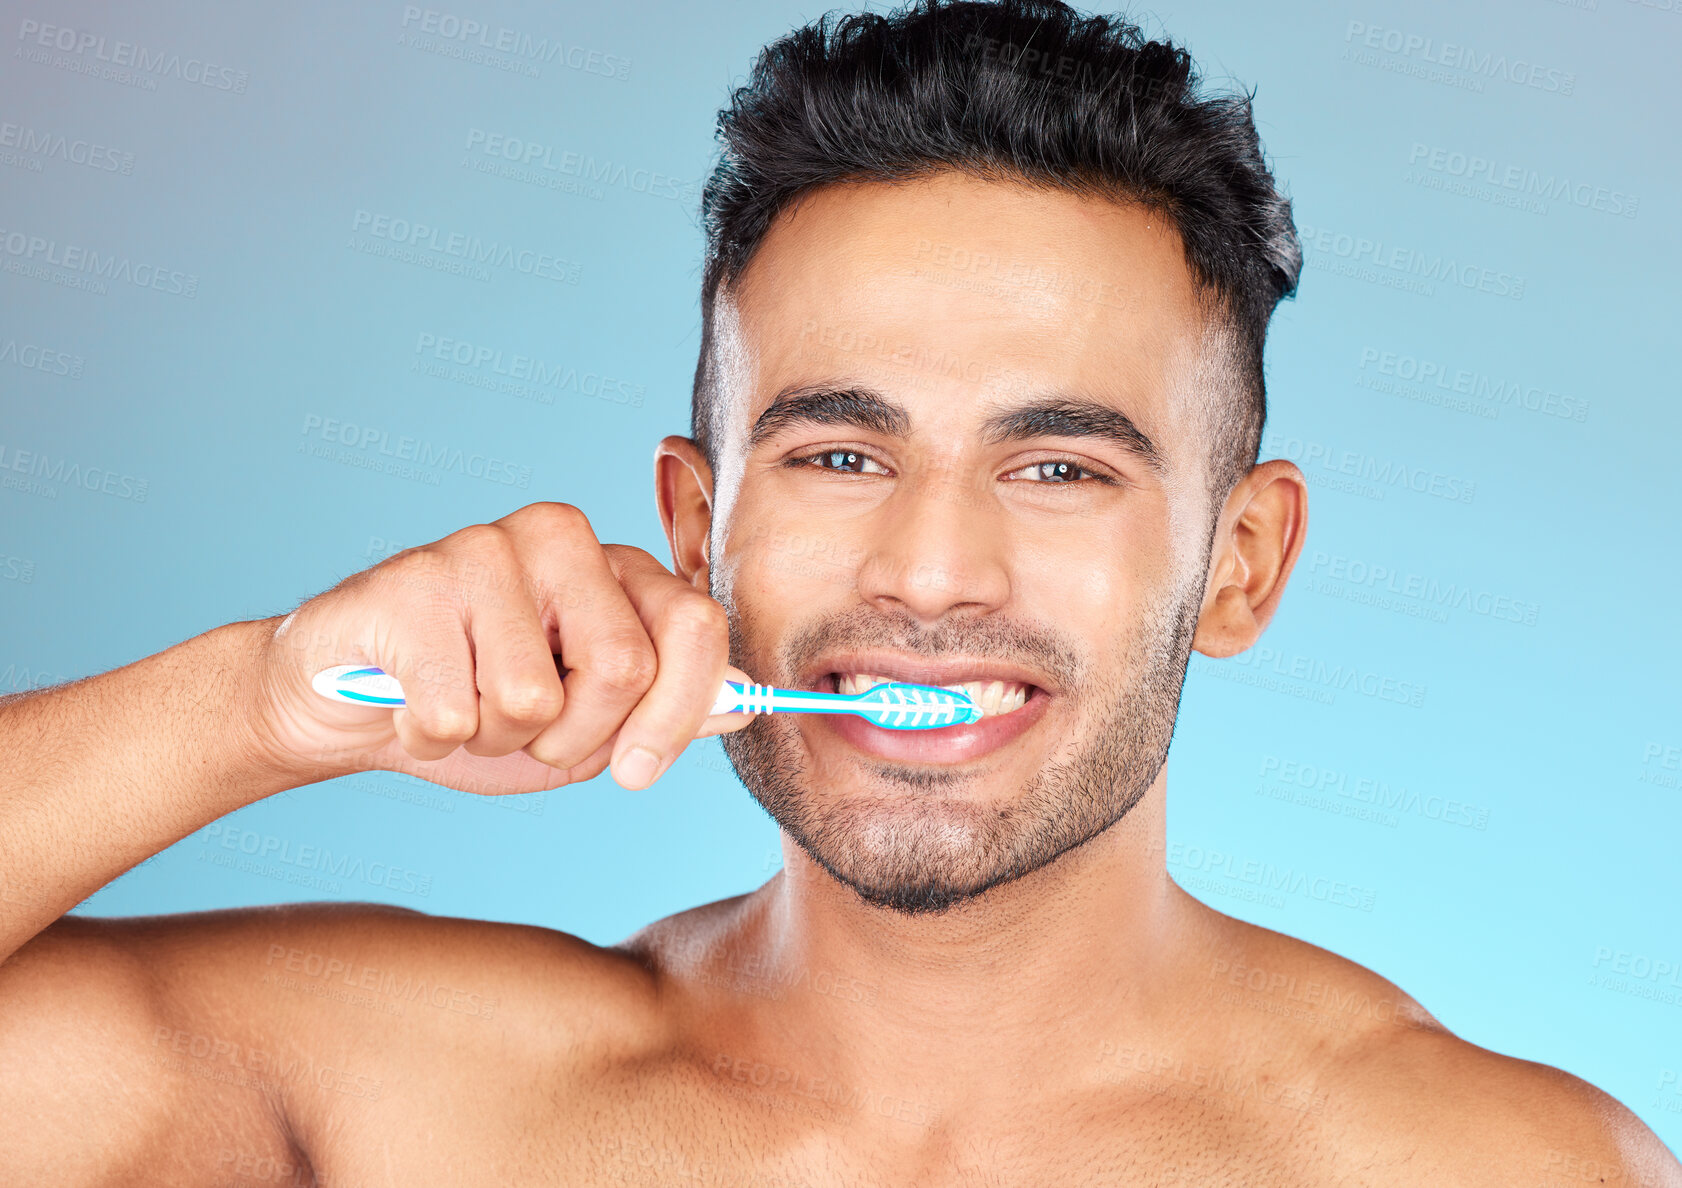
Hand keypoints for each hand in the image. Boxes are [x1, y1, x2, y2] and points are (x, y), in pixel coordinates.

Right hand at [251, 502, 752, 793]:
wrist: (348, 702)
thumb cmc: (479, 706)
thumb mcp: (588, 719)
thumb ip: (666, 705)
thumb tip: (744, 703)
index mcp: (614, 564)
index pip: (695, 627)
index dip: (678, 716)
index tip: (635, 771)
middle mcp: (558, 536)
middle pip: (623, 669)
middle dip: (574, 739)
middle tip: (524, 732)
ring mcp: (482, 550)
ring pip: (534, 699)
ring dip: (494, 740)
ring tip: (461, 707)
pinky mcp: (410, 585)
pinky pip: (455, 712)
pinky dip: (431, 738)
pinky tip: (409, 703)